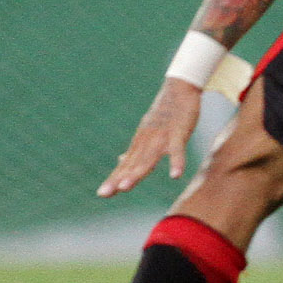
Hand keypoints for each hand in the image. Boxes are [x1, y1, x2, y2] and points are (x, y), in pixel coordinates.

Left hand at [99, 78, 202, 196]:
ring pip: (148, 158)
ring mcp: (161, 137)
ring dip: (137, 173)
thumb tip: (120, 160)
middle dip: (120, 178)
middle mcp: (147, 142)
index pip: (125, 165)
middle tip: (106, 193)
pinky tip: (175, 175)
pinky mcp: (178, 133)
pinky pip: (177, 150)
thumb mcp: (147, 132)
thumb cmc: (164, 113)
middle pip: (133, 164)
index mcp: (140, 143)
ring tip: (126, 187)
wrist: (179, 89)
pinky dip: (177, 162)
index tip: (102, 194)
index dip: (114, 179)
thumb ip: (135, 149)